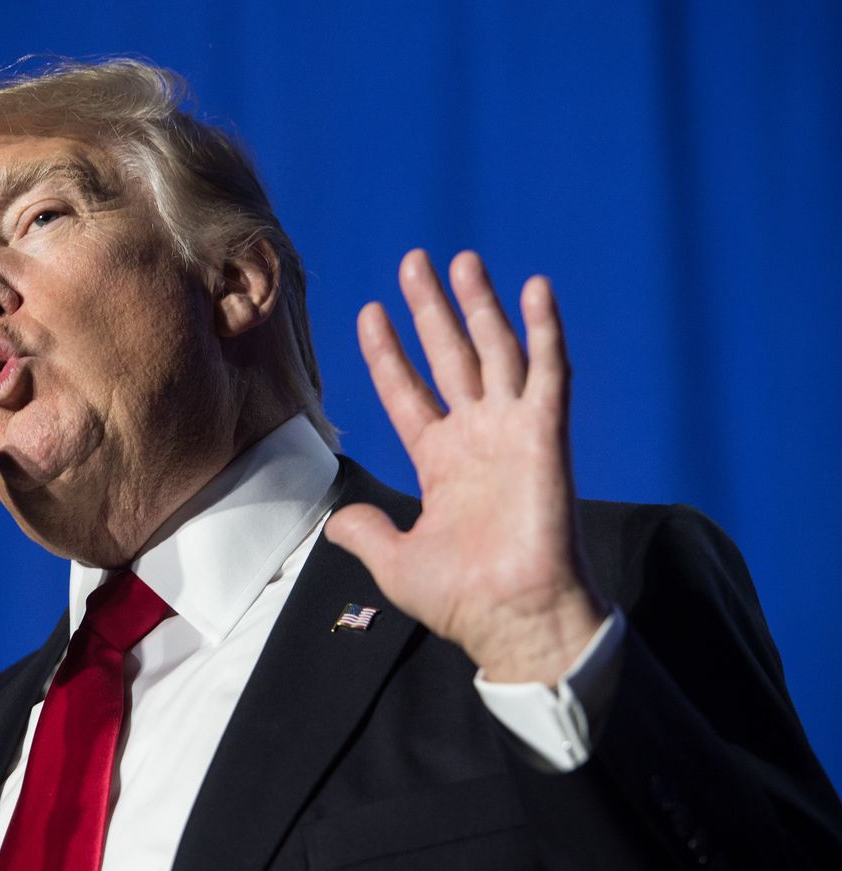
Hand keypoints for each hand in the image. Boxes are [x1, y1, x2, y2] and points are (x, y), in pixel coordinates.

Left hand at [325, 250, 607, 685]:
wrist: (512, 619)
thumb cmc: (461, 599)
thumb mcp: (393, 562)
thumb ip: (364, 533)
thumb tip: (335, 521)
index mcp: (440, 462)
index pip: (408, 391)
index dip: (388, 353)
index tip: (369, 312)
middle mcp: (476, 438)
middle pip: (449, 356)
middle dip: (431, 309)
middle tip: (415, 262)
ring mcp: (512, 432)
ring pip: (495, 352)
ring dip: (480, 305)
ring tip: (462, 261)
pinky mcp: (546, 435)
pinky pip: (549, 372)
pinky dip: (544, 330)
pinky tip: (535, 289)